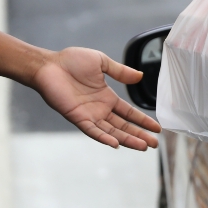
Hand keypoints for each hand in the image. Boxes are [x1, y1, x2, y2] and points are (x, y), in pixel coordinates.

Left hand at [30, 47, 161, 149]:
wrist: (50, 65)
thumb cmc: (71, 61)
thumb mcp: (101, 62)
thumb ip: (120, 71)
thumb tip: (139, 77)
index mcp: (107, 97)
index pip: (129, 113)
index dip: (142, 120)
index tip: (156, 128)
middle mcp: (100, 109)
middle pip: (124, 126)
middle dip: (139, 135)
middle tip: (154, 144)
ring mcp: (89, 115)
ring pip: (112, 132)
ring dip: (128, 139)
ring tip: (143, 146)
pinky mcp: (78, 118)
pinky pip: (93, 131)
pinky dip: (105, 138)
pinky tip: (117, 144)